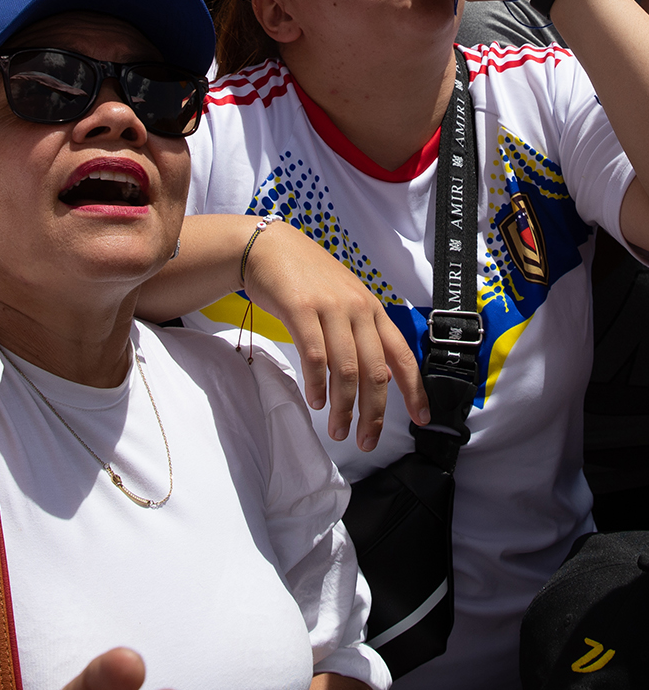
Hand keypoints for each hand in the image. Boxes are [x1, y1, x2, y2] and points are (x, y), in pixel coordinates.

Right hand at [242, 219, 429, 449]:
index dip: (414, 390)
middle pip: (375, 370)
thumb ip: (363, 334)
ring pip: (346, 369)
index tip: (421, 418)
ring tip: (337, 429)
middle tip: (366, 440)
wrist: (268, 248)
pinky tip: (315, 401)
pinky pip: (315, 355)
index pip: (402, 355)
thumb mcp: (344, 300)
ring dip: (343, 406)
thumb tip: (383, 375)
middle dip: (372, 412)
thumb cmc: (305, 277)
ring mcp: (330, 308)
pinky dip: (317, 384)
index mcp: (372, 309)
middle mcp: (357, 308)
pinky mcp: (301, 309)